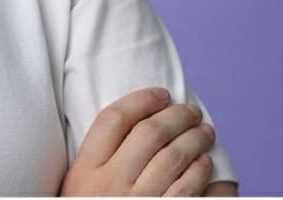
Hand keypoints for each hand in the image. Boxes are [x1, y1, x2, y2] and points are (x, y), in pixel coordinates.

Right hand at [60, 87, 216, 195]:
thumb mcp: (77, 188)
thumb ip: (96, 159)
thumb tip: (132, 124)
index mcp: (86, 171)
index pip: (114, 119)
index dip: (141, 100)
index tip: (160, 93)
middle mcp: (111, 185)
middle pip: (149, 133)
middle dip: (175, 115)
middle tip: (190, 109)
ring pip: (174, 158)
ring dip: (194, 140)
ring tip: (204, 131)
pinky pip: (189, 191)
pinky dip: (201, 173)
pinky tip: (205, 164)